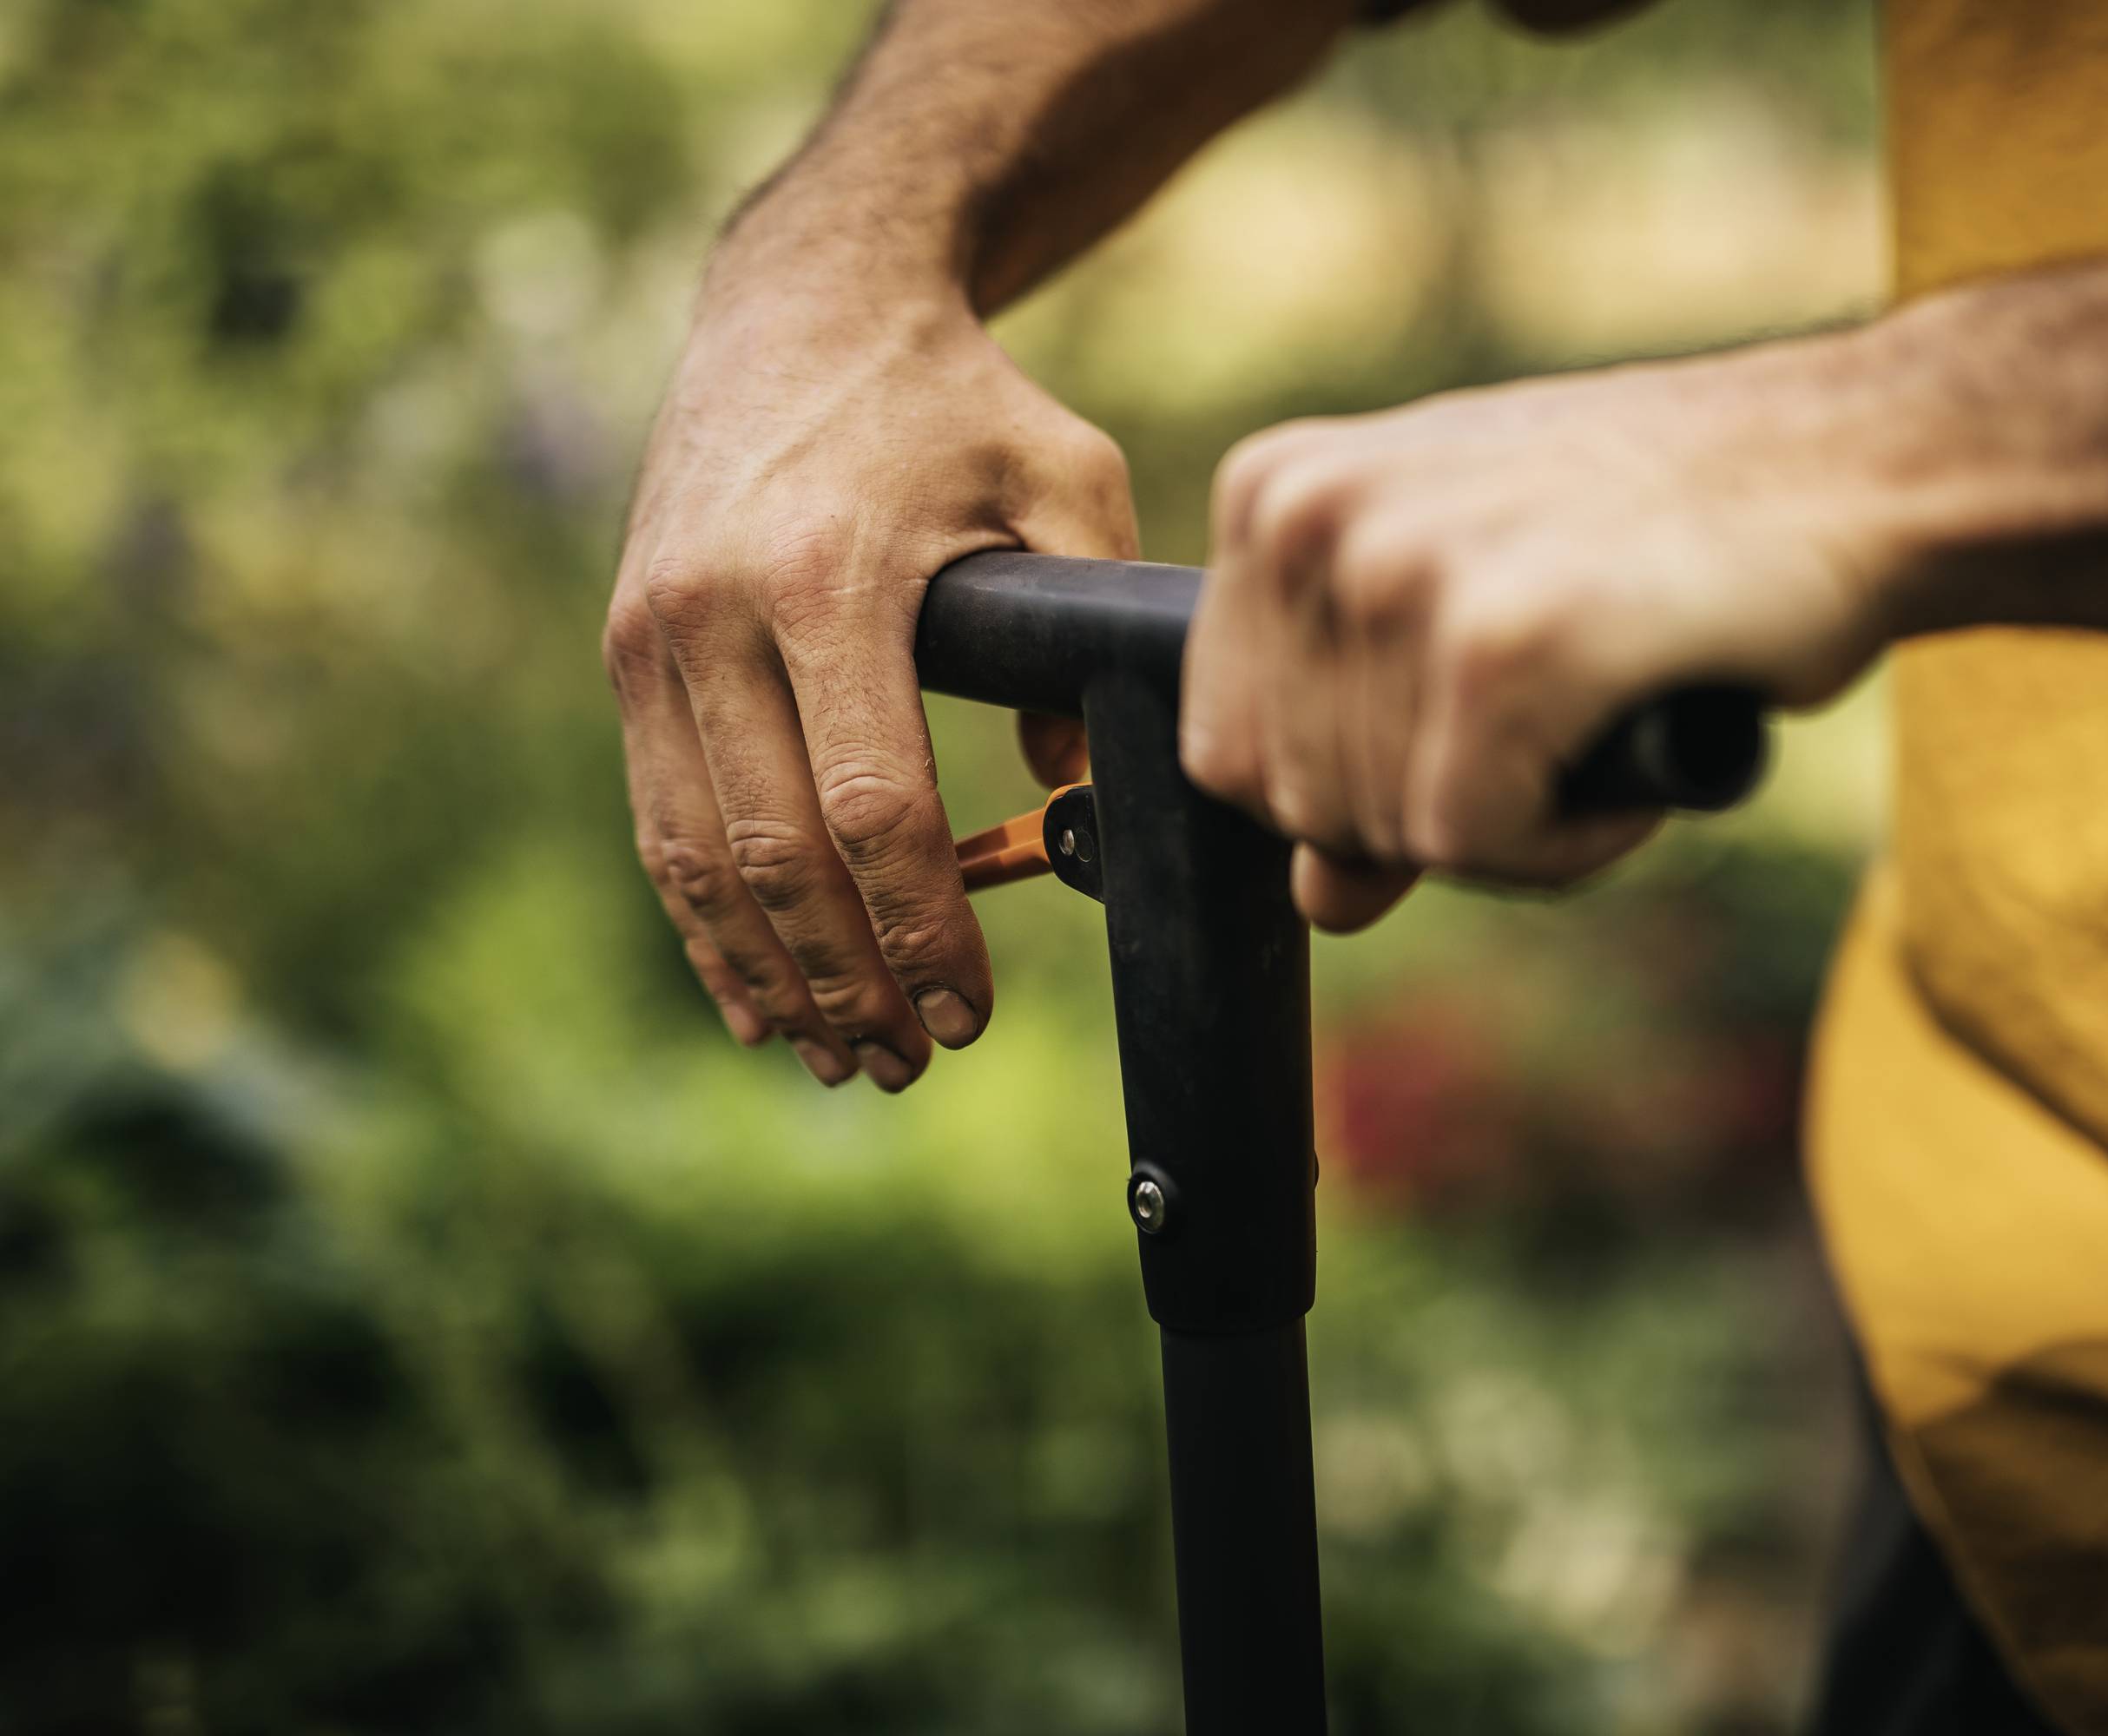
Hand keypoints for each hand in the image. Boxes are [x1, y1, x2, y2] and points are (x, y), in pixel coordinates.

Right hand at [604, 206, 1132, 1088]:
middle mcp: (714, 614)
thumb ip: (1088, 616)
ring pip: (700, 858)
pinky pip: (659, 821)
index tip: (973, 1012)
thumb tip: (1070, 784)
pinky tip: (758, 996)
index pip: (872, 809)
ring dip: (774, 976)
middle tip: (916, 1063)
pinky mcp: (625, 650)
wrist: (801, 303)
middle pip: (777, 857)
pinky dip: (705, 924)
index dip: (923, 931)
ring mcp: (650, 636)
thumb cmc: (956, 400)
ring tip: (845, 1059)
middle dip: (851, 980)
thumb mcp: (1064, 476)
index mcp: (828, 578)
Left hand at [1179, 339, 1899, 931]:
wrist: (1860, 462)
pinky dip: (1574, 838)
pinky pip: (1477, 846)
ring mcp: (1398, 573)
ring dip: (1521, 821)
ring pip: (1391, 837)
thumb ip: (1370, 741)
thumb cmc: (1665, 534)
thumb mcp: (1475, 610)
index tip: (1472, 720)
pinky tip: (1642, 727)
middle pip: (1303, 810)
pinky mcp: (1499, 646)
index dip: (1354, 788)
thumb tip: (1318, 899)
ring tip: (1610, 696)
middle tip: (1564, 710)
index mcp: (1274, 492)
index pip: (1227, 751)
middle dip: (1439, 809)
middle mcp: (1310, 517)